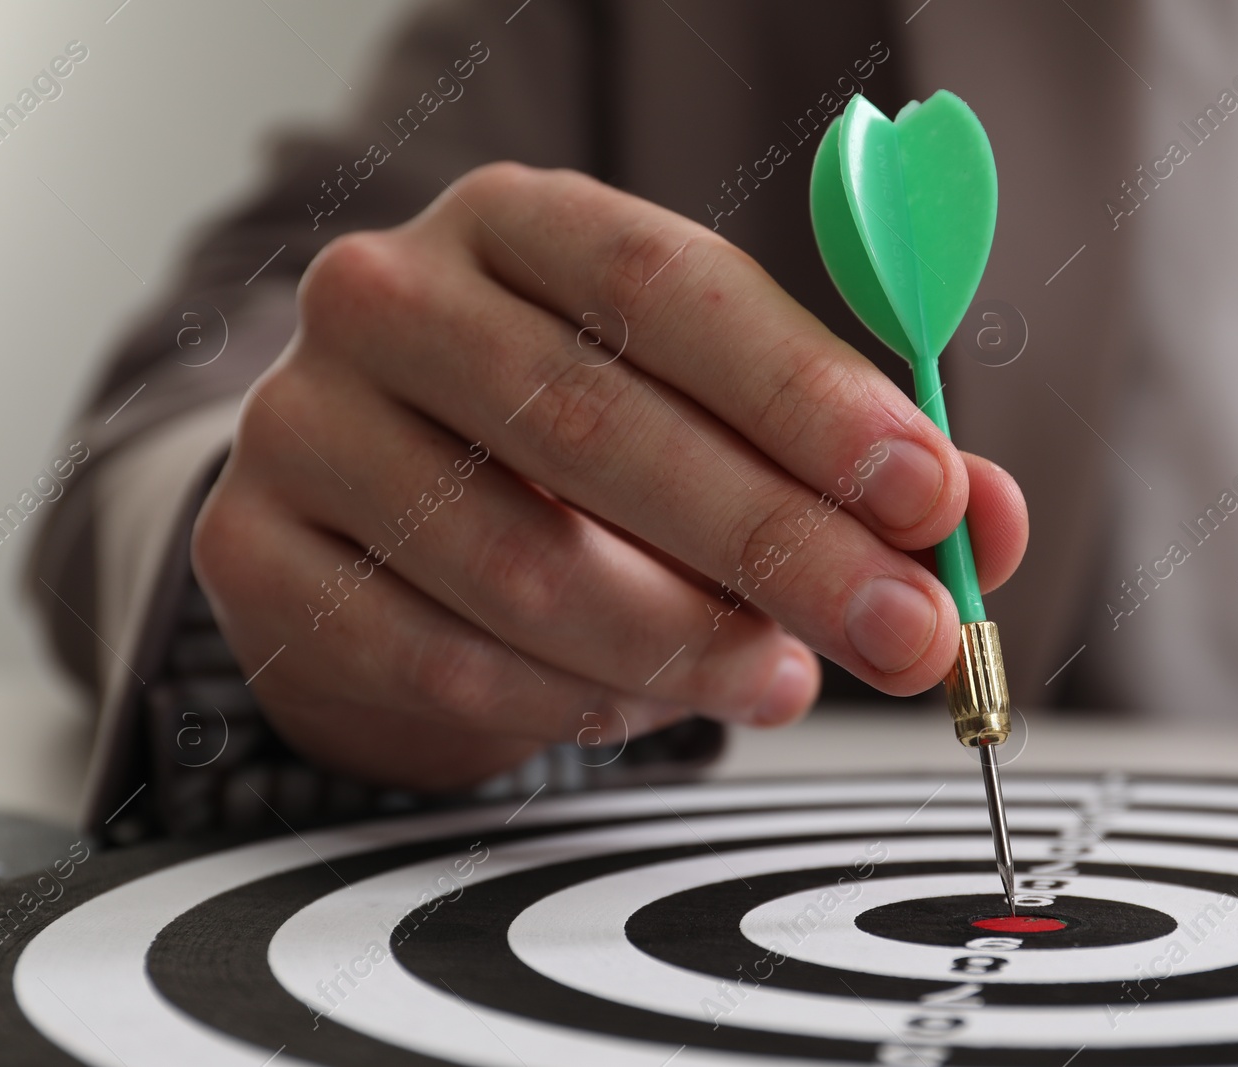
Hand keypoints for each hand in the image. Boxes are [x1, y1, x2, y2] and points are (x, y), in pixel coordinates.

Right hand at [191, 163, 1027, 789]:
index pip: (666, 284)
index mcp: (520, 223)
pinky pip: (427, 651)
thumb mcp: (713, 421)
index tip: (923, 491)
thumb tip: (984, 521)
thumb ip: (850, 464)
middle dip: (773, 544)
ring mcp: (302, 419)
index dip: (805, 393)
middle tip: (900, 631)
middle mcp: (391, 295)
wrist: (377, 515)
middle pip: (591, 419)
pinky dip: (556, 699)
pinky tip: (634, 702)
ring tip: (780, 682)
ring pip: (512, 555)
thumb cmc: (572, 453)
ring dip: (678, 642)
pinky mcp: (253, 549)